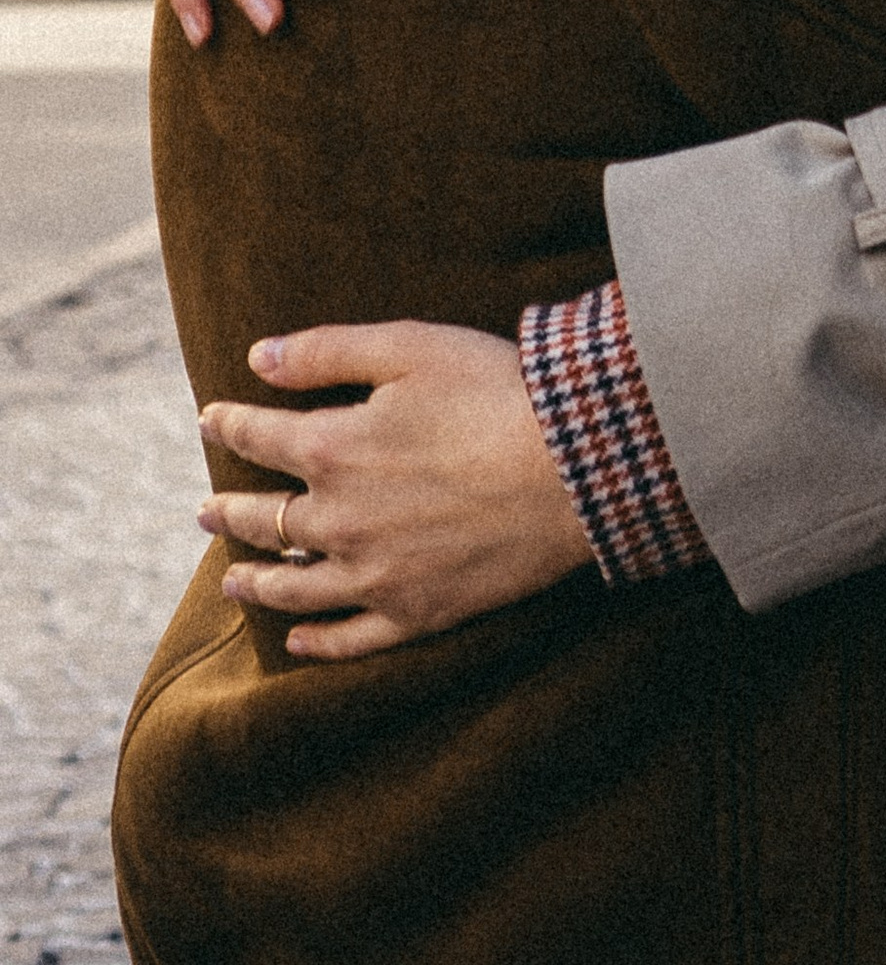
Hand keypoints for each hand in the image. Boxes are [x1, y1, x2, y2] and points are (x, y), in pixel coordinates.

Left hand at [199, 322, 591, 659]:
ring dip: (254, 583)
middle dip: (228, 512)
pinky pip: (348, 639)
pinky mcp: (416, 613)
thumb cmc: (497, 392)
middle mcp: (338, 522)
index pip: (260, 437)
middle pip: (264, 521)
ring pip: (293, 588)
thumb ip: (327, 352)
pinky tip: (296, 640)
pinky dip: (314, 643)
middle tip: (205, 510)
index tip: (210, 419)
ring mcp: (374, 577)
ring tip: (231, 581)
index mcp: (333, 450)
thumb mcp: (410, 347)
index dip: (230, 425)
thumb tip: (256, 356)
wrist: (574, 467)